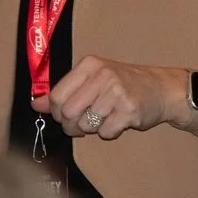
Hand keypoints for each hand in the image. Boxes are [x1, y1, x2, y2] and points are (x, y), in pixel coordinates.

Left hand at [33, 58, 187, 141]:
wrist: (162, 89)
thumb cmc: (124, 85)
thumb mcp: (93, 80)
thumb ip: (64, 92)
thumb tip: (36, 104)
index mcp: (90, 65)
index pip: (56, 96)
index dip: (57, 113)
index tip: (66, 115)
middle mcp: (103, 76)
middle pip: (68, 113)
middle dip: (72, 125)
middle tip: (83, 124)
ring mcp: (117, 93)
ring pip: (86, 125)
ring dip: (92, 129)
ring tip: (105, 117)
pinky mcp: (130, 110)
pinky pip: (105, 132)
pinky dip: (109, 132)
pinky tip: (119, 121)